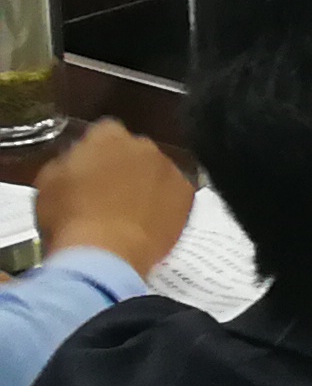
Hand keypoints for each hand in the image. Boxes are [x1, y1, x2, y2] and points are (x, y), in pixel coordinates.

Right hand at [36, 120, 192, 279]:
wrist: (104, 253)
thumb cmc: (68, 218)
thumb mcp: (49, 183)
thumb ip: (67, 163)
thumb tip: (77, 162)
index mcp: (107, 137)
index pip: (104, 132)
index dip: (96, 151)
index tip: (89, 170)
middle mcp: (144, 145)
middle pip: (134, 150)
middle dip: (124, 166)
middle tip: (109, 193)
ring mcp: (170, 168)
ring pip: (157, 171)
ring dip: (147, 185)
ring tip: (131, 213)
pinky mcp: (187, 194)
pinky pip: (176, 193)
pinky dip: (166, 204)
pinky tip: (150, 223)